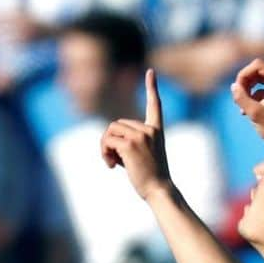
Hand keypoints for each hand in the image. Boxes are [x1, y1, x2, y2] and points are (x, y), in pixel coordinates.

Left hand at [100, 70, 172, 202]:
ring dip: (105, 146)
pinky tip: (110, 165)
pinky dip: (104, 152)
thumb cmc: (152, 179)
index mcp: (156, 131)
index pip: (155, 105)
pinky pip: (107, 140)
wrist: (159, 191)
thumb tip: (107, 140)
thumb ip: (131, 143)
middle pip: (118, 124)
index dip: (152, 87)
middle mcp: (149, 130)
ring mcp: (140, 136)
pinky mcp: (130, 145)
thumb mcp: (144, 156)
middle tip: (114, 159)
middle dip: (111, 140)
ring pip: (110, 130)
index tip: (150, 71)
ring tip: (111, 162)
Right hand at [230, 19, 263, 148]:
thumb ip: (242, 99)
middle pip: (258, 67)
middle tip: (237, 94)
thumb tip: (233, 86)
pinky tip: (243, 109)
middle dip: (244, 78)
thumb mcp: (256, 115)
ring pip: (255, 77)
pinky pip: (257, 88)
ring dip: (245, 87)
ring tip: (240, 104)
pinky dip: (248, 96)